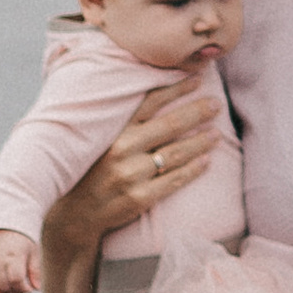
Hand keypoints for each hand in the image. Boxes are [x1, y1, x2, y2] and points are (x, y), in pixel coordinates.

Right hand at [37, 75, 225, 292]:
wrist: (75, 214)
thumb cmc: (93, 171)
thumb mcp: (101, 140)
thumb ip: (125, 123)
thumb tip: (157, 96)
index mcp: (114, 130)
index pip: (150, 101)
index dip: (175, 88)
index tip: (196, 79)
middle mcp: (123, 149)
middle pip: (169, 125)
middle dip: (196, 112)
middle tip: (216, 104)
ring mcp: (131, 175)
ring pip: (175, 153)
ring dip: (200, 142)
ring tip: (217, 134)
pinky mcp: (139, 198)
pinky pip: (173, 181)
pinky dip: (192, 170)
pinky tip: (206, 161)